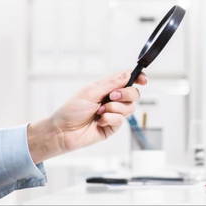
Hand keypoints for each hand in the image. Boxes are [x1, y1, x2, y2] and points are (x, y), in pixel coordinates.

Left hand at [27, 71, 146, 162]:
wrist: (63, 131)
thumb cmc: (72, 110)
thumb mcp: (91, 91)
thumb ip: (111, 83)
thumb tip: (128, 74)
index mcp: (107, 88)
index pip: (128, 80)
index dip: (138, 79)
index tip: (143, 80)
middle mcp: (113, 100)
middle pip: (134, 94)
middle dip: (125, 94)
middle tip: (111, 97)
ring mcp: (114, 113)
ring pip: (129, 108)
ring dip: (114, 108)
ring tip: (99, 112)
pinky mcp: (113, 126)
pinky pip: (121, 120)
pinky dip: (110, 119)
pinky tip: (99, 121)